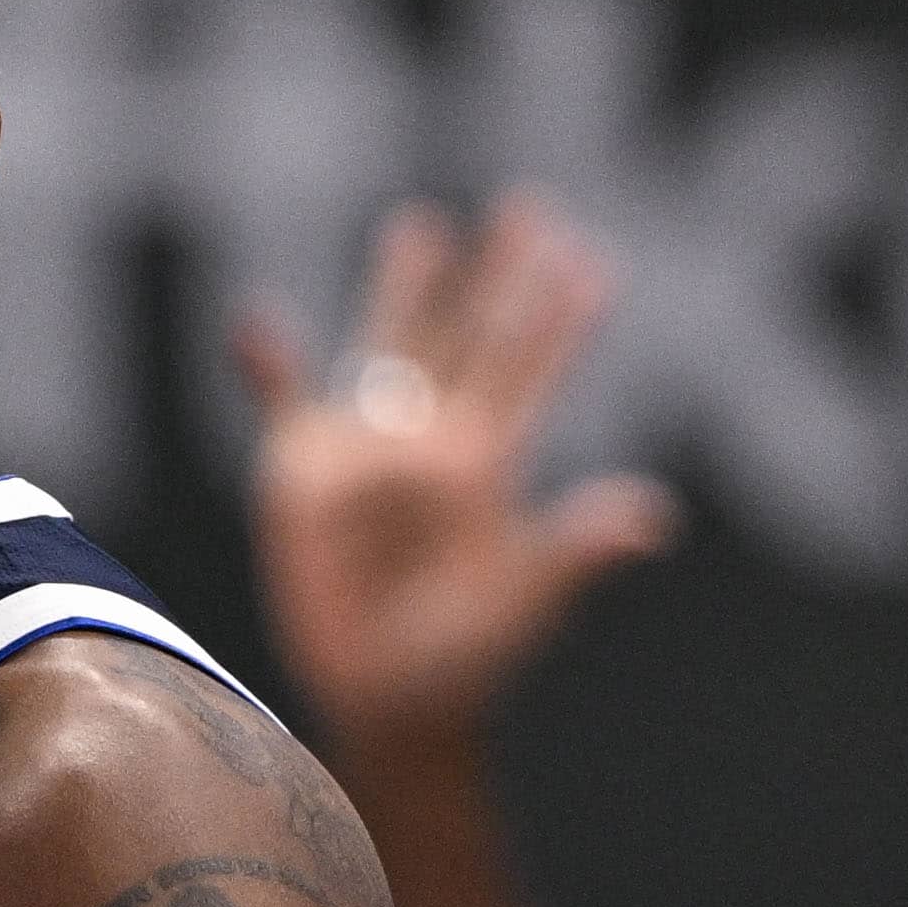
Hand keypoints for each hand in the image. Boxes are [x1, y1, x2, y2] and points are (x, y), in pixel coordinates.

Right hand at [236, 196, 677, 763]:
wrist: (385, 699)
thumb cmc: (464, 661)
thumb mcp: (523, 605)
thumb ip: (576, 551)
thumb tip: (655, 516)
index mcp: (485, 463)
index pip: (526, 370)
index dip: (557, 317)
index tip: (589, 259)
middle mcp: (428, 441)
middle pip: (467, 336)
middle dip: (497, 274)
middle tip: (531, 207)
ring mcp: (364, 451)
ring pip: (385, 346)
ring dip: (400, 288)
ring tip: (420, 224)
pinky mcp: (300, 475)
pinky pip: (281, 401)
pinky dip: (264, 363)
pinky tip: (252, 318)